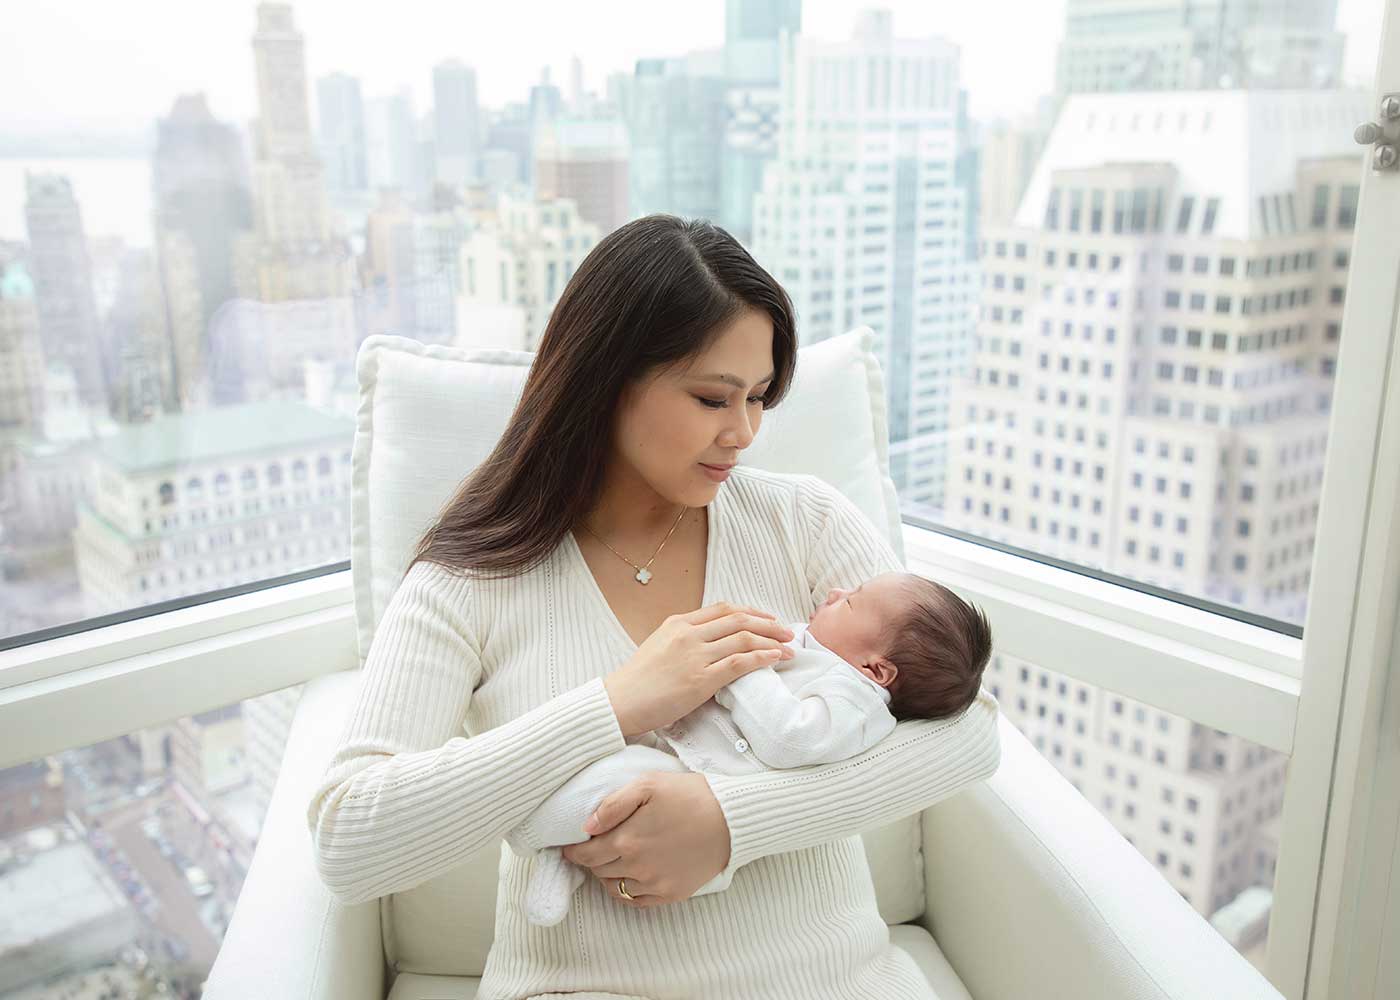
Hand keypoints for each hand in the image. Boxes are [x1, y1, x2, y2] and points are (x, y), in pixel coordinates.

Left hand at [561, 770, 728, 908]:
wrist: (731, 818)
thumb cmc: (689, 795)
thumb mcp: (648, 784)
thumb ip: (613, 804)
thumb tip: (587, 825)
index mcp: (627, 840)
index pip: (586, 854)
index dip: (573, 851)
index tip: (570, 846)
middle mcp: (638, 867)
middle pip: (598, 871)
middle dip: (590, 861)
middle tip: (592, 849)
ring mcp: (655, 884)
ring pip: (615, 888)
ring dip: (607, 876)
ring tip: (610, 861)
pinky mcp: (671, 894)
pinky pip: (637, 901)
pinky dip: (627, 891)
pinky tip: (630, 876)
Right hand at [603, 602, 795, 738]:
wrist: (620, 701)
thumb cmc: (639, 679)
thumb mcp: (660, 645)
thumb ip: (685, 638)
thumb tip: (712, 639)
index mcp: (678, 623)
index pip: (723, 609)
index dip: (751, 612)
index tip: (769, 619)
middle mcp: (689, 634)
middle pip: (739, 620)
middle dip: (769, 625)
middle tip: (788, 632)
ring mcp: (695, 656)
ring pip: (743, 639)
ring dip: (772, 642)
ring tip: (789, 648)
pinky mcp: (700, 680)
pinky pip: (739, 663)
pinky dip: (762, 658)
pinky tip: (775, 659)